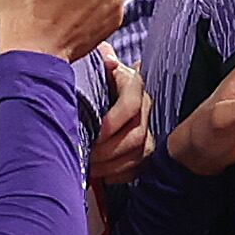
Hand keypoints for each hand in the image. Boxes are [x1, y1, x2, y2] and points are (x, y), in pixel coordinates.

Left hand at [87, 48, 149, 187]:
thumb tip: (107, 58)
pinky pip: (140, 165)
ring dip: (113, 165)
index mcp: (132, 84)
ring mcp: (148, 126)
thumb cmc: (96, 76)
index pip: (130, 105)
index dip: (112, 123)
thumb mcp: (94, 65)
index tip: (93, 136)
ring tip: (91, 169)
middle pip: (136, 134)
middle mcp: (145, 105)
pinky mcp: (145, 146)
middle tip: (86, 158)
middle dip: (108, 151)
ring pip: (139, 153)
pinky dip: (121, 174)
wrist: (105, 86)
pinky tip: (104, 176)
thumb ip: (99, 61)